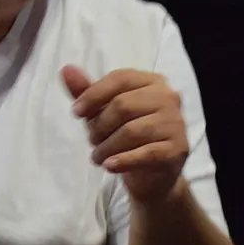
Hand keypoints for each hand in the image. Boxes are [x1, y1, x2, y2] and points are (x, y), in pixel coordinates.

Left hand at [62, 65, 187, 201]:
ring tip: (98, 157)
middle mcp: (169, 98)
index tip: (75, 112)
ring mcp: (176, 124)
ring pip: (132, 131)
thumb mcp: (104, 112)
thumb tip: (66, 69)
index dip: (94, 94)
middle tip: (92, 141)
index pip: (120, 78)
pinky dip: (122, 160)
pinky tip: (109, 166)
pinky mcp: (177, 150)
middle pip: (123, 105)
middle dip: (99, 126)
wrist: (153, 175)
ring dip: (107, 147)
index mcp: (153, 81)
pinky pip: (145, 153)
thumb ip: (88, 92)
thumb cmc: (128, 137)